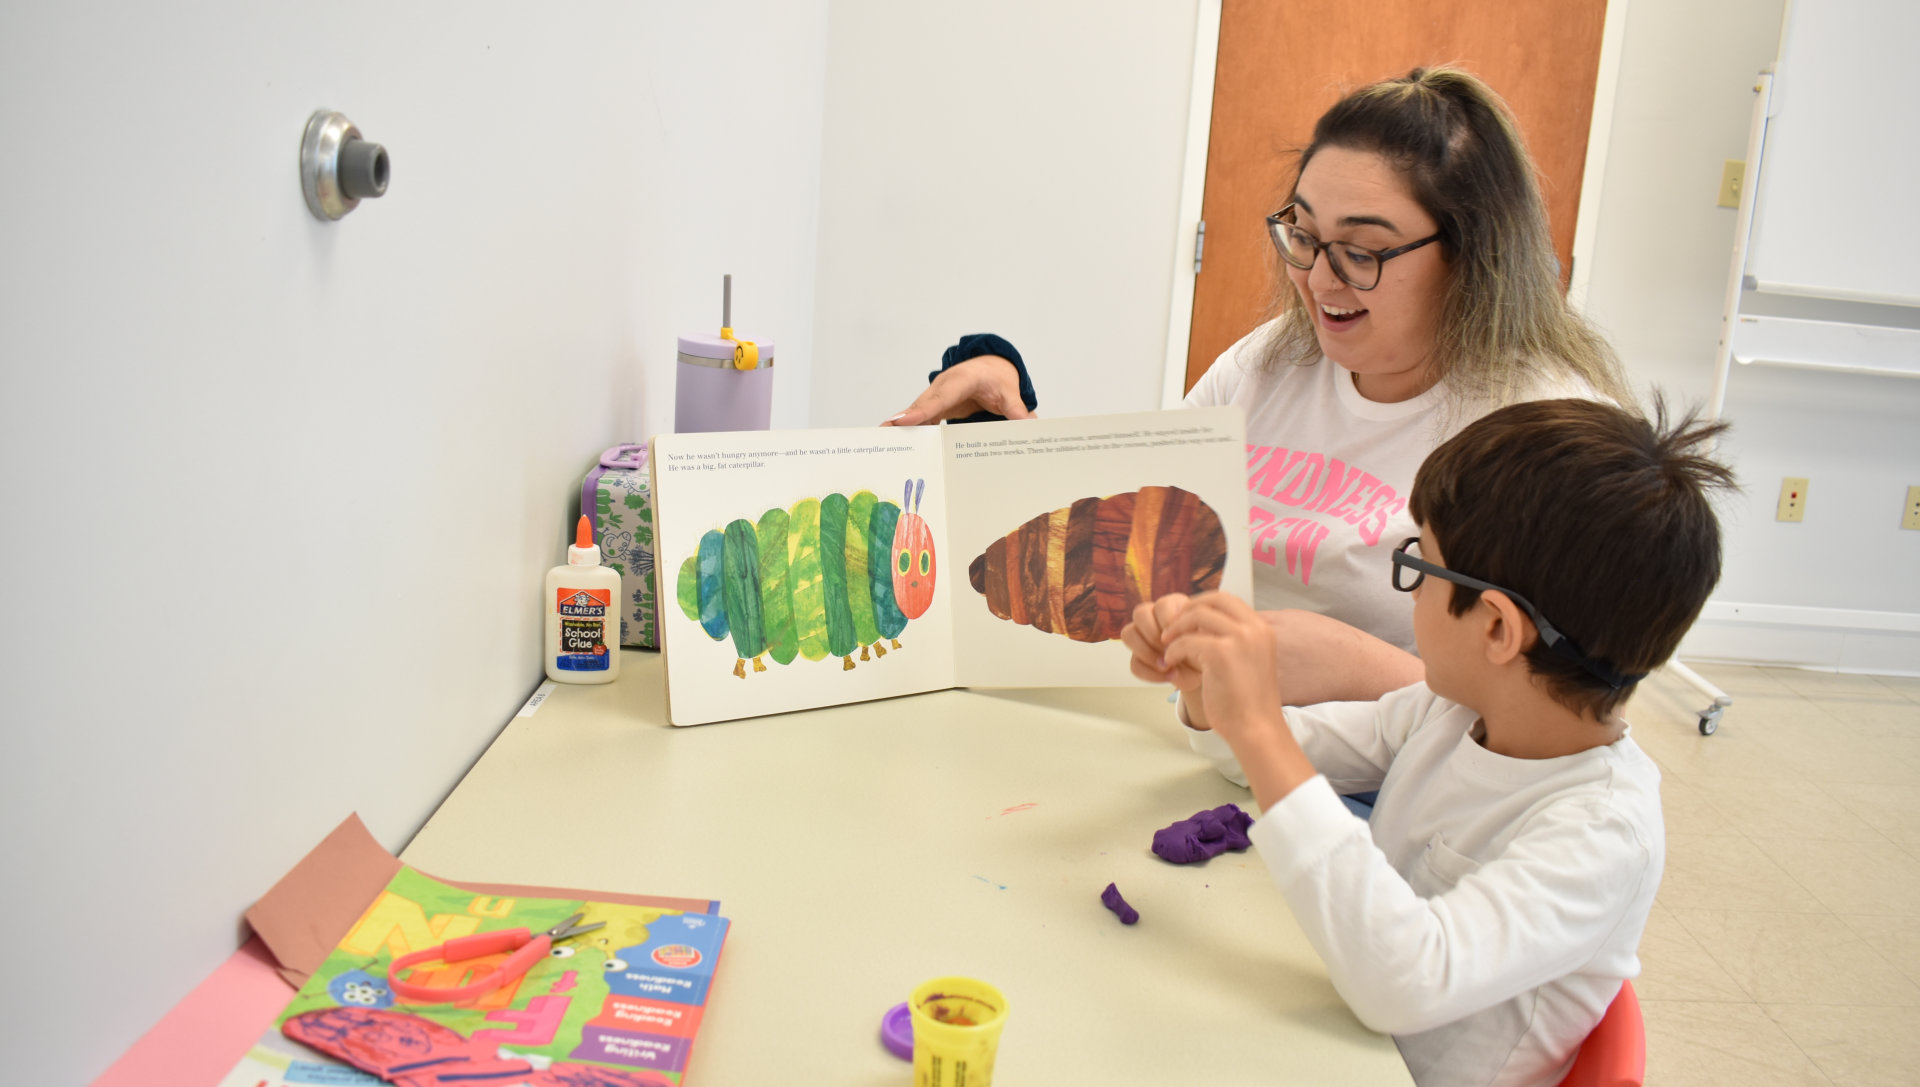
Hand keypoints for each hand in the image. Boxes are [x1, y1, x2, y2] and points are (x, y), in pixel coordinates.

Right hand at [881, 355, 1031, 425]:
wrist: (989, 367)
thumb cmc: (997, 378)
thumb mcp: (1010, 393)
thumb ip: (1017, 410)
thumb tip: (1029, 426)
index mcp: (963, 380)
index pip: (942, 396)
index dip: (923, 409)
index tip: (905, 420)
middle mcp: (944, 386)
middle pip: (922, 404)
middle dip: (903, 418)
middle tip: (884, 431)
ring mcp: (936, 395)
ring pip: (916, 411)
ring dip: (898, 425)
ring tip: (880, 440)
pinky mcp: (933, 405)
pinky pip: (918, 417)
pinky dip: (905, 428)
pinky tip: (892, 442)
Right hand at [1122, 595, 1212, 728]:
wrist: (1214, 674)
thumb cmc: (1213, 651)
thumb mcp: (1211, 641)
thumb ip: (1196, 637)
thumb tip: (1173, 646)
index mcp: (1176, 606)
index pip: (1162, 605)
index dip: (1169, 621)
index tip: (1183, 636)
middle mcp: (1156, 618)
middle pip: (1140, 613)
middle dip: (1154, 634)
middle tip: (1169, 649)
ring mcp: (1145, 638)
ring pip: (1128, 633)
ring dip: (1146, 652)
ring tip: (1166, 666)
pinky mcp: (1141, 659)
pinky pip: (1134, 663)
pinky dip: (1150, 673)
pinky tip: (1168, 677)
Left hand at [1159, 593, 1285, 743]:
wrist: (1257, 728)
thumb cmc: (1248, 702)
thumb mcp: (1248, 660)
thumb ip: (1232, 640)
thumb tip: (1201, 623)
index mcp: (1262, 629)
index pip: (1228, 599)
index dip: (1202, 604)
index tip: (1185, 617)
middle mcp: (1254, 629)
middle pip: (1213, 600)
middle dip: (1187, 610)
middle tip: (1171, 627)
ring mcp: (1240, 639)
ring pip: (1197, 616)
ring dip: (1176, 629)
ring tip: (1167, 645)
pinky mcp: (1222, 654)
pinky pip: (1186, 641)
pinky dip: (1173, 650)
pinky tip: (1171, 662)